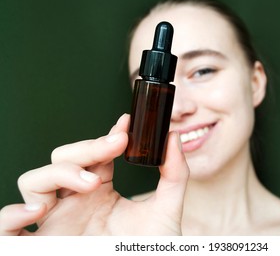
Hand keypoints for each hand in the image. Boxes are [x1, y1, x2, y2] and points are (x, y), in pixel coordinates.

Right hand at [0, 114, 188, 234]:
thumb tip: (173, 137)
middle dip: (87, 148)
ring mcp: (56, 220)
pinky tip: (36, 212)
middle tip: (115, 147)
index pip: (94, 154)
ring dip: (59, 173)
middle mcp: (75, 201)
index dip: (106, 136)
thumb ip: (175, 175)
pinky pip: (7, 228)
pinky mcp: (41, 244)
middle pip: (63, 159)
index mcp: (101, 191)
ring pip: (34, 180)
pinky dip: (11, 216)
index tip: (125, 125)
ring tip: (91, 184)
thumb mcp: (166, 210)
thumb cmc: (151, 249)